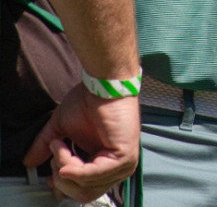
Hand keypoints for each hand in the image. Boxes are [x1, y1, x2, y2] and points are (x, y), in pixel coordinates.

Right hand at [23, 83, 139, 202]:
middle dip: (61, 176)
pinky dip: (73, 167)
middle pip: (82, 194)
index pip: (82, 191)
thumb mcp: (61, 130)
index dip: (61, 186)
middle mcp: (116, 169)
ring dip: (64, 165)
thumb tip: (29, 162)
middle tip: (55, 150)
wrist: (103, 85)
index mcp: (105, 165)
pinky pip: (92, 176)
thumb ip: (46, 147)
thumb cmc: (88, 102)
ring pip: (85, 187)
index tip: (48, 175)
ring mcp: (123, 165)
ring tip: (60, 144)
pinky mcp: (124, 158)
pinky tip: (63, 149)